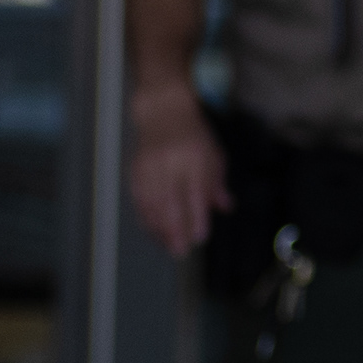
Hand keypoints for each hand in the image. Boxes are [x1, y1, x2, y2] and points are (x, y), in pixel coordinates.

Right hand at [129, 84, 226, 260]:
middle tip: (180, 251)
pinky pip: (139, 198)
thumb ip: (217, 183)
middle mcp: (169, 162)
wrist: (163, 110)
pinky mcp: (135, 168)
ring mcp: (149, 165)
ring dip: (158, 227)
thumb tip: (226, 208)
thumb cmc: (193, 135)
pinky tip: (152, 229)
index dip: (196, 218)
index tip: (200, 237)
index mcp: (193, 158)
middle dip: (175, 230)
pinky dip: (145, 216)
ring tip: (167, 245)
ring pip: (151, 203)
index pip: (195, 193)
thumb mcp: (214, 154)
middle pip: (170, 202)